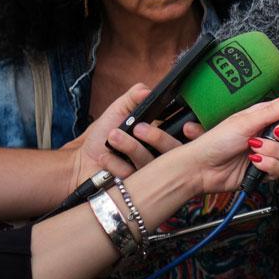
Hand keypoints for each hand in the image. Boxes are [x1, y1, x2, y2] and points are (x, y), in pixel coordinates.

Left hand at [64, 83, 187, 186]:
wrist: (81, 160)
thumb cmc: (102, 136)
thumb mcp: (118, 111)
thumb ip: (133, 97)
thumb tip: (148, 89)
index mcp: (161, 139)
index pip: (189, 139)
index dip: (196, 133)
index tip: (187, 126)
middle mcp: (160, 158)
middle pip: (175, 152)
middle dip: (158, 137)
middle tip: (137, 128)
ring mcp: (148, 175)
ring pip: (151, 162)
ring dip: (130, 146)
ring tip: (112, 136)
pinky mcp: (134, 188)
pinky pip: (132, 175)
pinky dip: (115, 163)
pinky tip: (105, 157)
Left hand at [174, 91, 278, 192]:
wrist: (203, 169)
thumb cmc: (215, 141)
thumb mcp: (243, 121)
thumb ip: (270, 111)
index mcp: (266, 116)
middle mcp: (271, 134)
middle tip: (278, 133)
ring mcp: (270, 153)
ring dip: (273, 154)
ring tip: (254, 152)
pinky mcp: (266, 170)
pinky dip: (268, 167)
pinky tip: (254, 164)